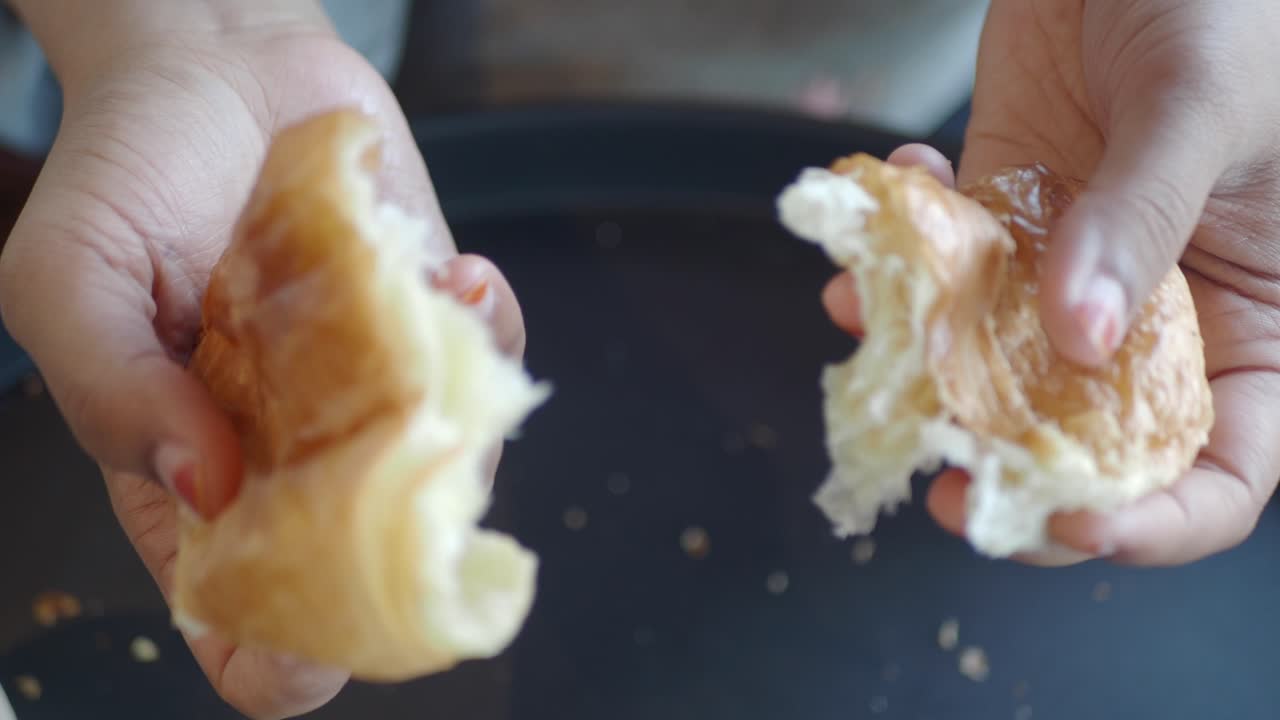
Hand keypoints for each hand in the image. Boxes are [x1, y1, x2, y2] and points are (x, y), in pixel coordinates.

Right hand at [0, 11, 524, 719]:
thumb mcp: (68, 281)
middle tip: (404, 478)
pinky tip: (457, 279)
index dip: (268, 657)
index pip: (233, 605)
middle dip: (400, 548)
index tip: (298, 666)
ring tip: (425, 315)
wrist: (218, 67)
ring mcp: (370, 391)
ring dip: (459, 424)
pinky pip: (486, 364)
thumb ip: (113, 392)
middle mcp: (290, 448)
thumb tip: (203, 487)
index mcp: (189, 471)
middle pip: (363, 560)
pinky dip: (488, 332)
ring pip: (445, 470)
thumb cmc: (126, 174)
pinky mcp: (428, 326)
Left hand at [823, 0, 1279, 566]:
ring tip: (872, 320)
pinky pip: (943, 269)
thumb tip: (1077, 337)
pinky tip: (894, 198)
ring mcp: (1071, 265)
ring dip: (922, 359)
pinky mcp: (1004, 214)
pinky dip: (902, 256)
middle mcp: (1161, 311)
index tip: (1071, 522)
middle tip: (941, 472)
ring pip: (991, 363)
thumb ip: (1141, 221)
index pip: (1222, 467)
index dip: (1156, 521)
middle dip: (1009, 468)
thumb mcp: (1202, 103)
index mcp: (1256, 316)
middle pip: (1087, 442)